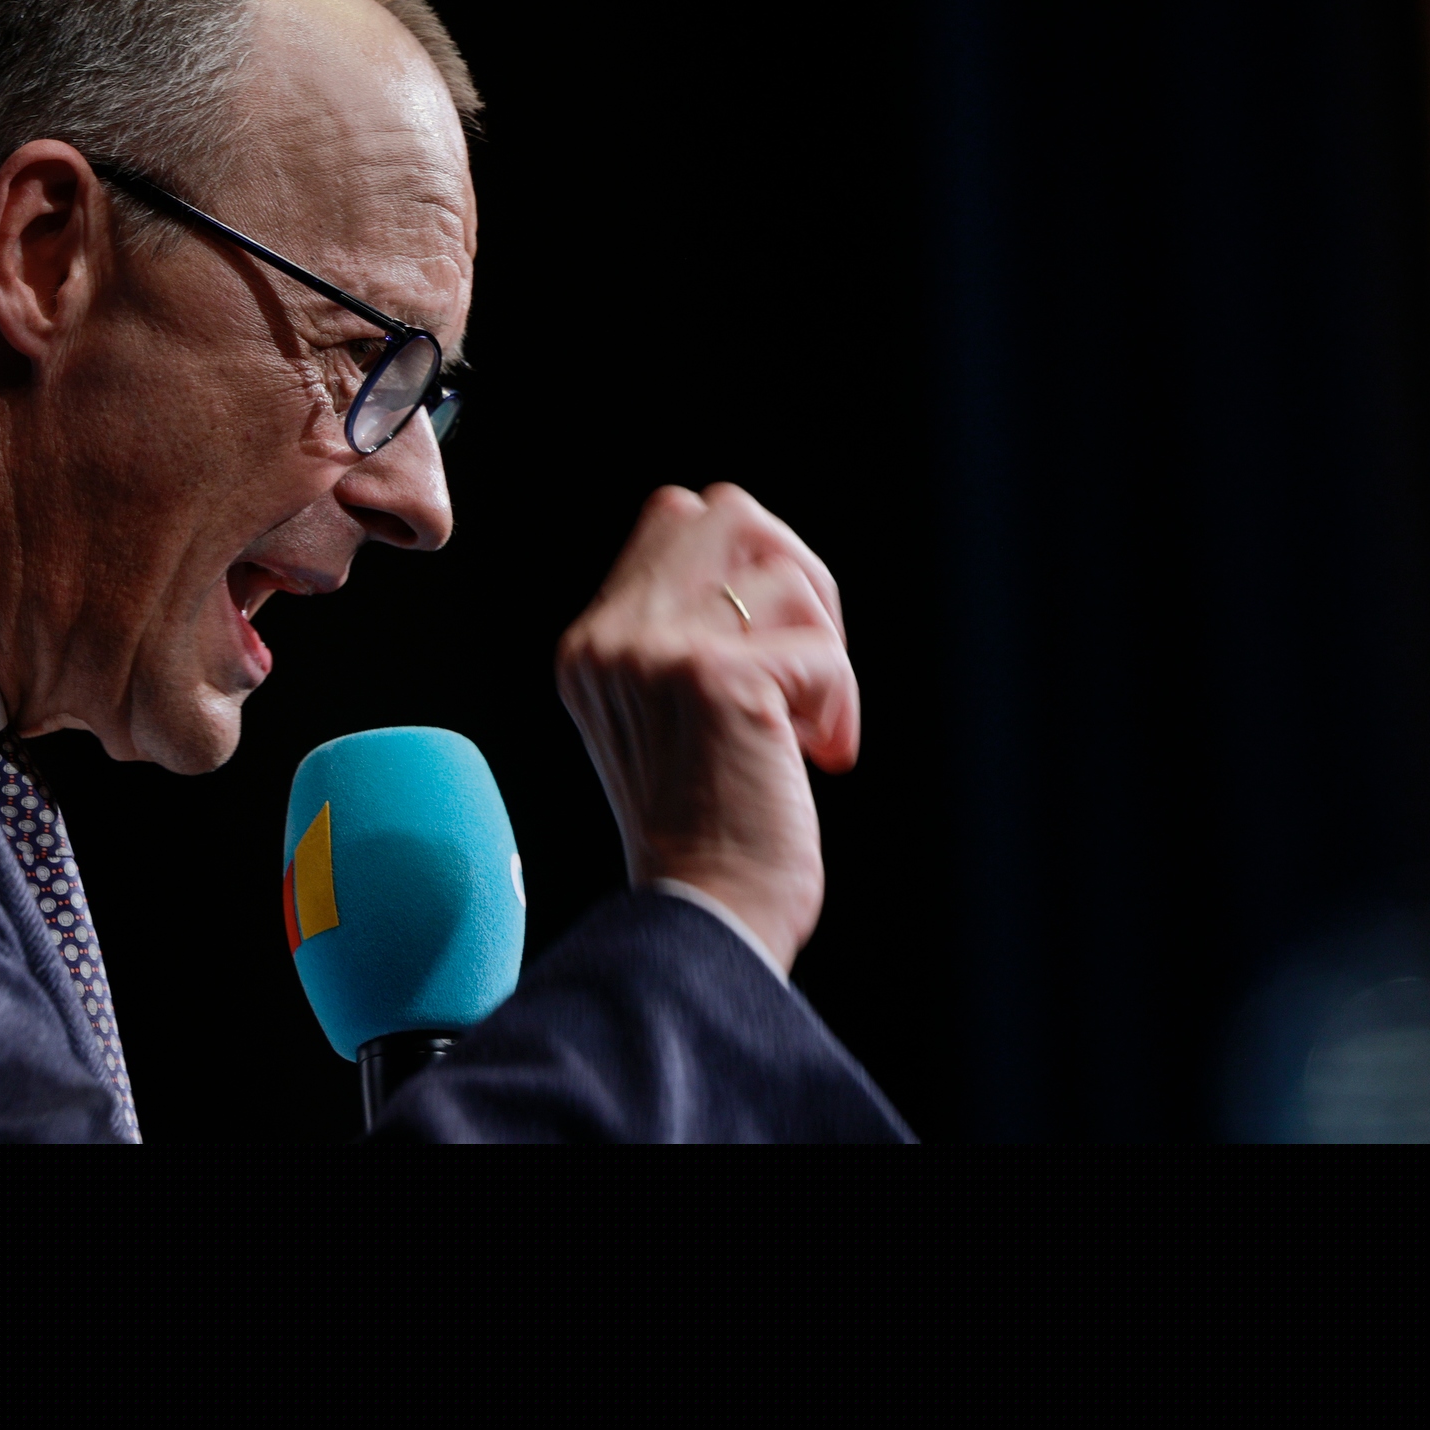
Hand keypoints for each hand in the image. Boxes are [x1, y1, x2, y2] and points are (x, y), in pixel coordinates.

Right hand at [555, 485, 858, 972]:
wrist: (703, 919)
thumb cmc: (707, 834)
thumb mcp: (670, 717)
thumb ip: (690, 635)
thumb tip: (775, 562)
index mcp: (591, 645)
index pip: (679, 517)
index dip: (750, 568)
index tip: (766, 657)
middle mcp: (611, 638)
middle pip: (730, 511)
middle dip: (795, 577)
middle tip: (805, 664)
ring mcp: (656, 653)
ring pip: (786, 574)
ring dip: (822, 651)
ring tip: (803, 728)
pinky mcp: (716, 681)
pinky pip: (822, 650)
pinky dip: (838, 705)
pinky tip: (817, 758)